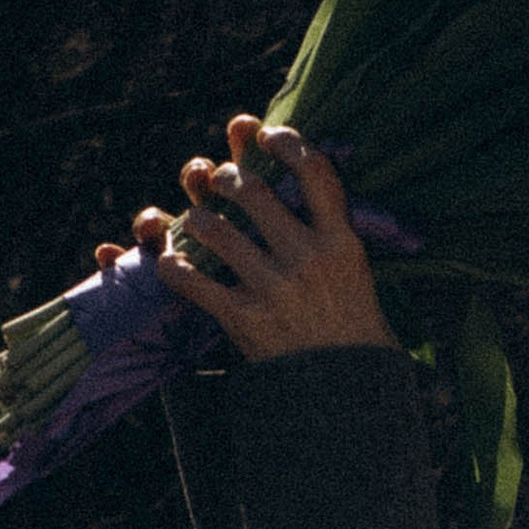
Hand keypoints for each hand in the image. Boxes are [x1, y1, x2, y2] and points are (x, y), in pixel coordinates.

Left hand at [151, 115, 401, 362]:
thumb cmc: (351, 326)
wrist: (347, 394)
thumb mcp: (355, 271)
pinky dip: (174, 269)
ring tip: (196, 222)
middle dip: (226, 177)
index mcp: (342, 242)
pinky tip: (173, 266)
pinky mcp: (244, 320)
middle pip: (251, 189)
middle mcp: (308, 259)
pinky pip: (192, 281)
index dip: (286, 141)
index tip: (266, 134)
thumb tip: (301, 169)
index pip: (314, 170)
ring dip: (195, 218)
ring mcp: (275, 289)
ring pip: (213, 229)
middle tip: (220, 181)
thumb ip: (328, 227)